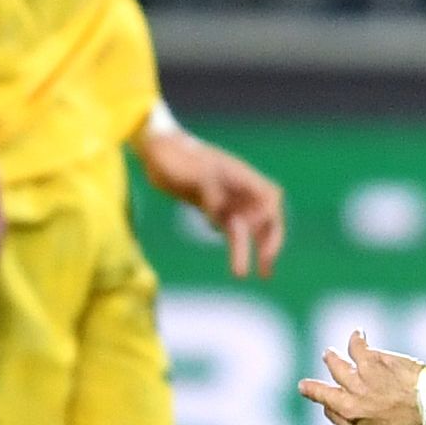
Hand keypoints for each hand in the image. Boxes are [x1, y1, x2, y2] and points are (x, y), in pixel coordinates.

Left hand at [139, 119, 286, 277]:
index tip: (252, 231)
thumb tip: (218, 221)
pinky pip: (233, 230)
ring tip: (258, 275)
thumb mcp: (191, 173)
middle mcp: (239, 189)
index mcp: (240, 176)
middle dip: (270, 241)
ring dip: (255, 250)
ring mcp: (228, 199)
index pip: (269, 198)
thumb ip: (208, 194)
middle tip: (266, 268)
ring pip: (250, 227)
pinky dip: (238, 246)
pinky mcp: (214, 208)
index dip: (268, 217)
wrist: (156, 149)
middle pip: (267, 216)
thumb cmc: (173, 156)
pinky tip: (237, 263)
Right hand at [298, 331, 425, 424]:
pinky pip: (356, 346)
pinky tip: (358, 333)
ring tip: (329, 354)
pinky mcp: (371, 362)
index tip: (330, 402)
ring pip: (335, 365)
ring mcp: (359, 382)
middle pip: (323, 394)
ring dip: (331, 358)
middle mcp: (352, 406)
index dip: (332, 407)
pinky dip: (356, 339)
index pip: (334, 414)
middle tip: (304, 386)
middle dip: (312, 389)